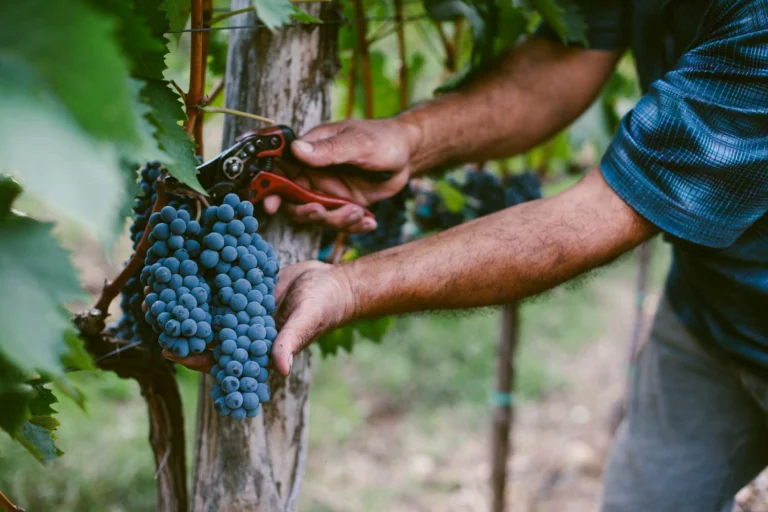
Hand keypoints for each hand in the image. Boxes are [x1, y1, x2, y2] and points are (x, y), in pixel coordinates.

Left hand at [165, 260, 355, 375]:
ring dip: (183, 293)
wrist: (335, 282)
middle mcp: (241, 330)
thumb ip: (290, 342)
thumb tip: (282, 370)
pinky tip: (182, 256)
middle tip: (150, 305)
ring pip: (205, 303)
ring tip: (157, 279)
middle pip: (202, 330)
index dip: (191, 355)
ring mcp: (240, 307)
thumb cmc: (326, 308)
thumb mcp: (307, 322)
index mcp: (253, 349)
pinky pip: (218, 280)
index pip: (216, 358)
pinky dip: (201, 270)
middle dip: (176, 320)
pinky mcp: (243, 286)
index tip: (167, 348)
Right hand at [263, 118, 420, 232]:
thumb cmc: (383, 138)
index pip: (281, 170)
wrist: (407, 153)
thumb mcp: (358, 143)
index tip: (272, 205)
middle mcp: (315, 173)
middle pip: (295, 201)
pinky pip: (340, 222)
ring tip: (358, 212)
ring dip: (336, 220)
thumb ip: (329, 149)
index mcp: (311, 151)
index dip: (272, 189)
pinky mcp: (344, 204)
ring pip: (318, 216)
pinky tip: (369, 222)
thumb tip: (296, 150)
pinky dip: (353, 226)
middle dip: (307, 212)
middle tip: (322, 211)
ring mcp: (329, 191)